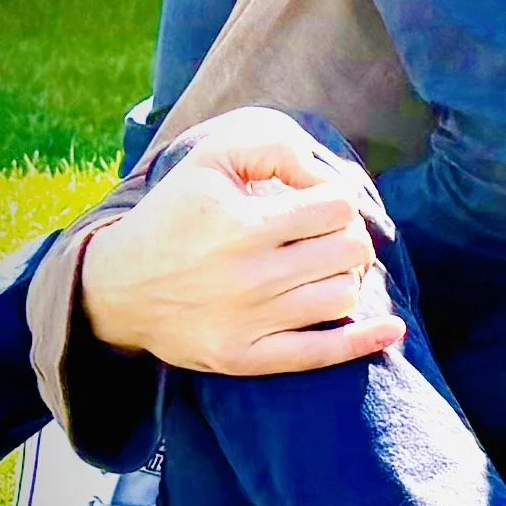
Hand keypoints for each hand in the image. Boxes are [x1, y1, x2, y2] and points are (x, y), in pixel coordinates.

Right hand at [78, 107, 404, 376]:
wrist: (114, 288)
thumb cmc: (173, 216)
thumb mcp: (207, 162)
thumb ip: (270, 148)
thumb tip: (323, 173)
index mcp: (240, 223)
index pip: (337, 208)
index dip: (338, 200)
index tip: (319, 205)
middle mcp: (247, 275)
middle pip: (350, 251)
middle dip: (348, 238)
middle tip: (327, 238)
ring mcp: (248, 320)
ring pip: (344, 295)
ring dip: (346, 278)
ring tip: (325, 270)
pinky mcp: (246, 357)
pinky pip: (321, 354)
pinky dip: (364, 341)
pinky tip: (391, 329)